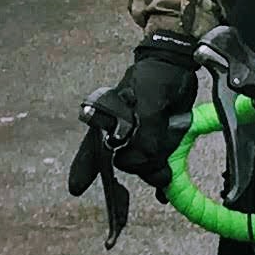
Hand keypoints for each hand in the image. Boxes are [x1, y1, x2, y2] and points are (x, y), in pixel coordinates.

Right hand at [68, 33, 202, 199]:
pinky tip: (164, 189)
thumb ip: (147, 127)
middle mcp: (121, 134)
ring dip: (157, 169)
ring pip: (144, 166)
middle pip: (125, 162)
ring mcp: (140, 141)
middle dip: (142, 165)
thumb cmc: (156, 76)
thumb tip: (143, 155)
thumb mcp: (151, 96)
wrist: (178, 66)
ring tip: (169, 153)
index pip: (92, 148)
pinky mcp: (158, 145)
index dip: (83, 169)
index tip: (76, 188)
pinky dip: (162, 178)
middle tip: (157, 159)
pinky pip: (157, 168)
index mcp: (109, 120)